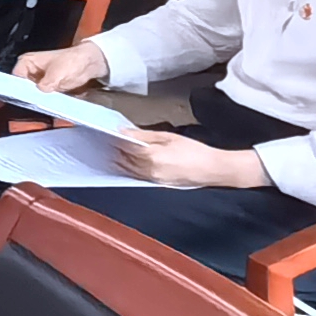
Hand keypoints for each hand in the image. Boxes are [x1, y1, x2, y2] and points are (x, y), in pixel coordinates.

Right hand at [16, 41, 110, 94]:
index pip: (14, 79)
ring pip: (34, 95)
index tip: (26, 97)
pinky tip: (54, 104)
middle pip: (23, 89)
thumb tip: (37, 93)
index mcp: (26, 62)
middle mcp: (30, 72)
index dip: (19, 89)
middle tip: (39, 102)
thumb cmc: (73, 61)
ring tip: (49, 102)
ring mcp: (39, 81)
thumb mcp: (57, 74)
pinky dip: (49, 102)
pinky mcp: (49, 89)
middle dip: (31, 97)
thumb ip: (45, 85)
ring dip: (41, 101)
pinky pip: (44, 98)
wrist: (90, 64)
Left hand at [113, 131, 259, 189]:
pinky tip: (125, 162)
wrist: (212, 169)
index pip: (125, 147)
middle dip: (113, 151)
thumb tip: (125, 132)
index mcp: (152, 156)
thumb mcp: (169, 137)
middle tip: (103, 141)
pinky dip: (128, 169)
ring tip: (110, 151)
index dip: (115, 140)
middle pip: (124, 160)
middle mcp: (149, 170)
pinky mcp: (156, 184)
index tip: (105, 133)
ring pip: (128, 170)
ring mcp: (152, 179)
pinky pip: (136, 176)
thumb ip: (145, 135)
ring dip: (118, 161)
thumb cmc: (194, 151)